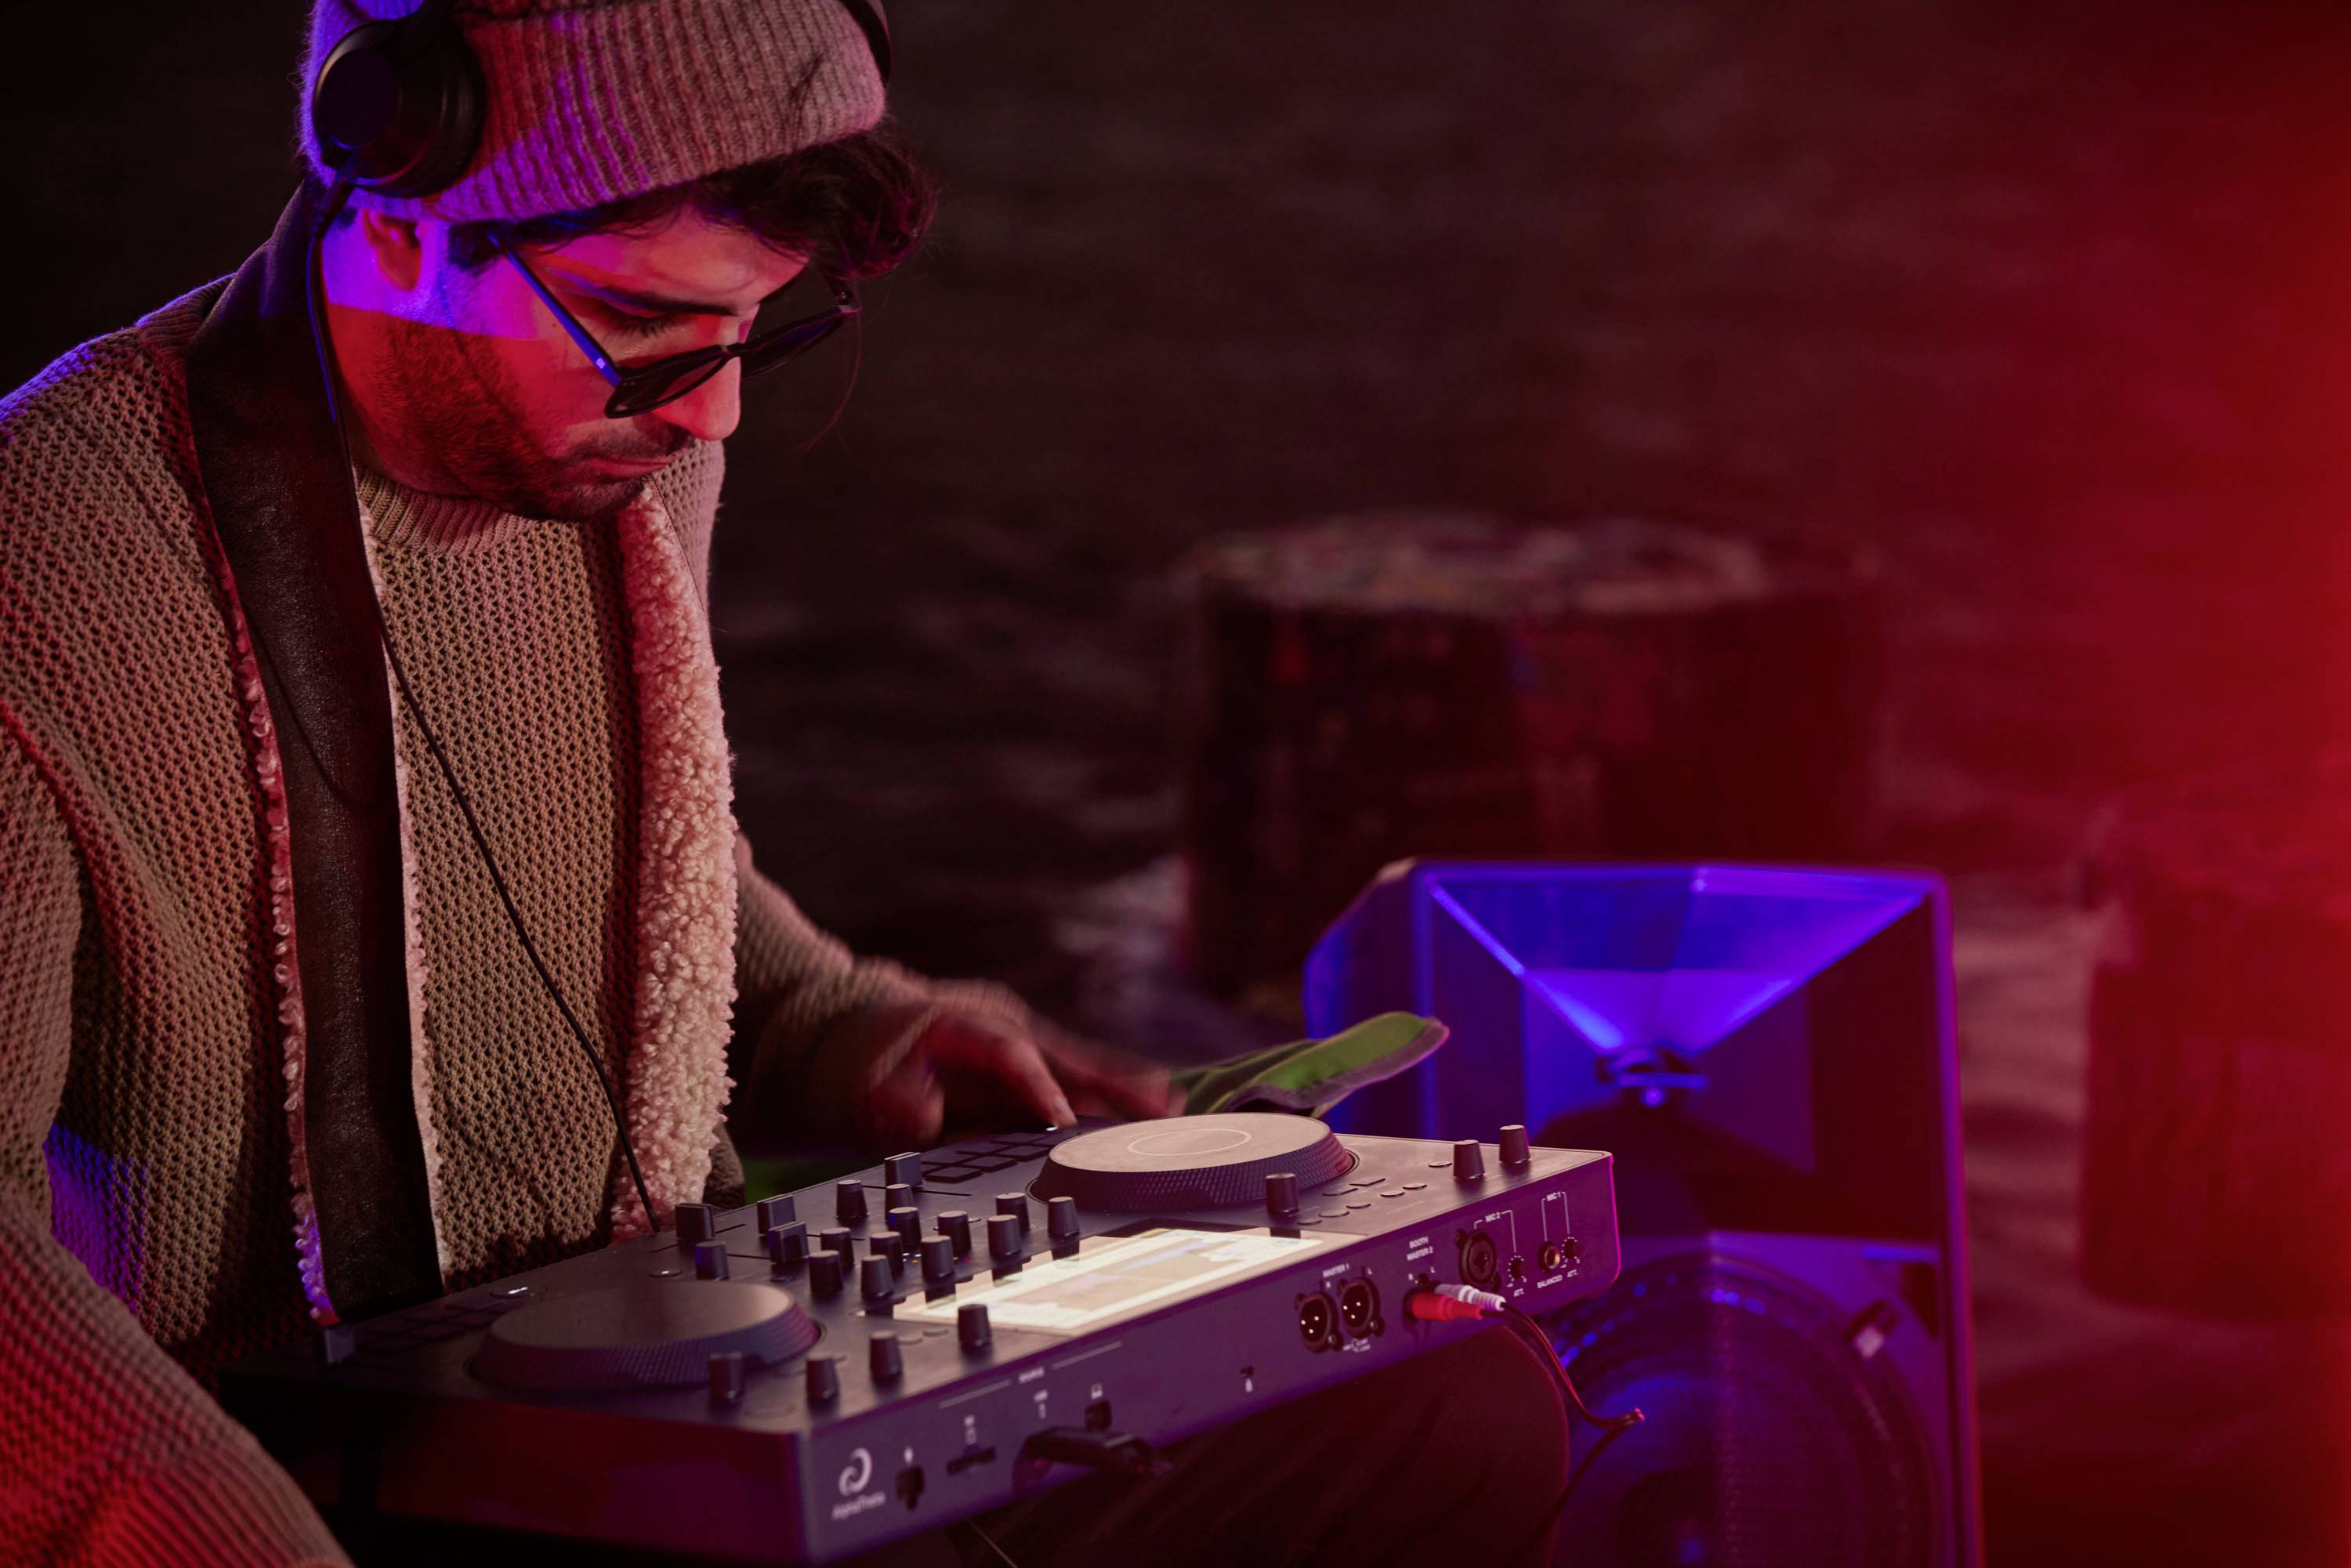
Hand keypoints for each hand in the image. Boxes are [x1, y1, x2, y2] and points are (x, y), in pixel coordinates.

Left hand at [859, 993, 1181, 1149]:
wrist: (840, 1035)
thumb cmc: (849, 1065)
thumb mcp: (852, 1087)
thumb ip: (889, 1102)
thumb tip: (925, 1112)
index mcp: (957, 1024)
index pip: (1006, 1052)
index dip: (1036, 1084)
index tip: (1064, 1119)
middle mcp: (997, 1025)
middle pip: (1060, 1053)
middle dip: (1108, 1081)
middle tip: (1159, 1105)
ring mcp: (1013, 1040)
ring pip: (1075, 1064)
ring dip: (1121, 1087)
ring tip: (1169, 1107)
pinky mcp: (1020, 1062)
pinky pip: (1069, 1076)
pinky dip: (1106, 1092)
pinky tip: (1147, 1107)